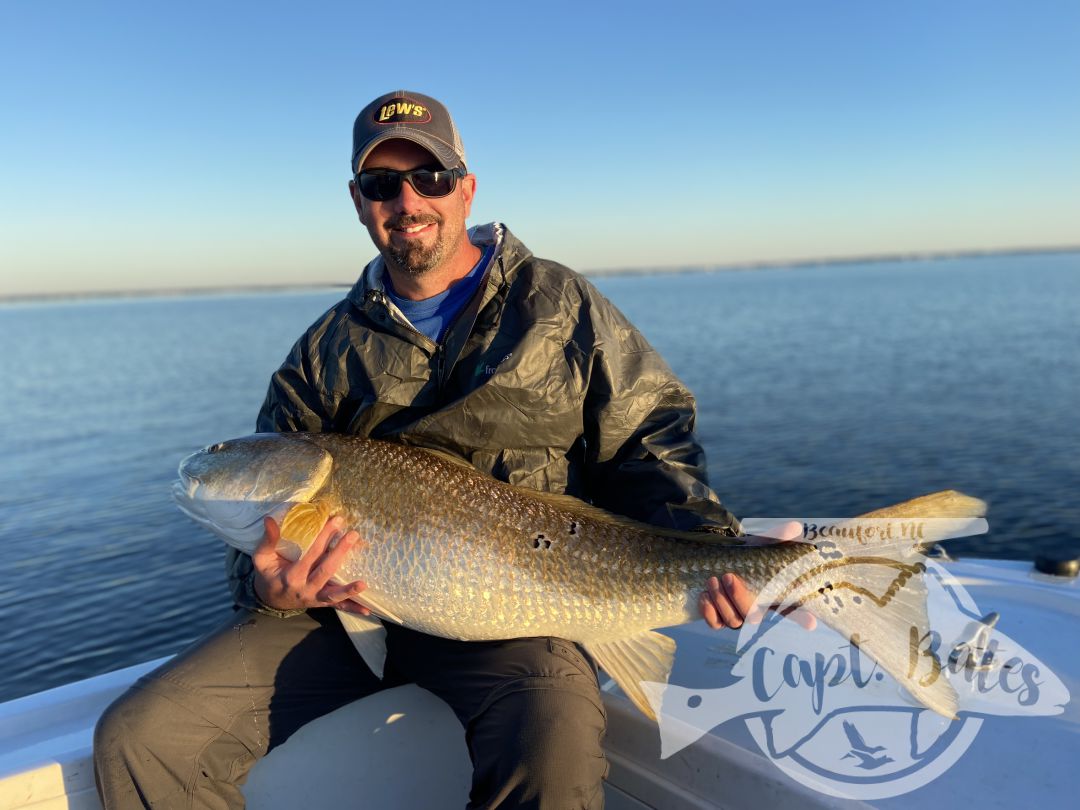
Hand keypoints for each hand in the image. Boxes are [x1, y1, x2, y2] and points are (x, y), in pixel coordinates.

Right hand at [252, 515, 370, 614]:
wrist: (270, 598)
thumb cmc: (268, 574)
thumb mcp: (262, 558)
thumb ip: (268, 540)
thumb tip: (269, 519)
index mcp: (291, 576)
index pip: (310, 555)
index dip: (323, 537)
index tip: (336, 521)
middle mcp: (305, 589)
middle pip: (325, 571)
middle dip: (340, 552)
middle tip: (353, 534)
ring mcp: (315, 598)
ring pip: (333, 595)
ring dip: (349, 590)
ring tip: (364, 583)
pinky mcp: (322, 603)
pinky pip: (338, 607)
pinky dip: (353, 608)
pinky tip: (367, 610)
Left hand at [698, 521, 816, 630]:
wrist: (715, 558)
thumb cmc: (744, 554)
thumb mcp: (759, 544)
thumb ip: (777, 537)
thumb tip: (796, 526)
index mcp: (771, 595)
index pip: (792, 611)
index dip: (802, 618)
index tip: (811, 622)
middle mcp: (756, 610)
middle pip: (753, 617)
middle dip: (739, 597)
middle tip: (728, 576)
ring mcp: (737, 616)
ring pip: (733, 620)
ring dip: (721, 601)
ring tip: (712, 580)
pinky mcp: (717, 619)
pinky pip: (715, 624)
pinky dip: (709, 612)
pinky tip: (704, 596)